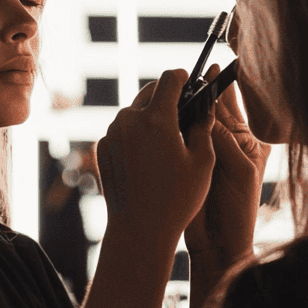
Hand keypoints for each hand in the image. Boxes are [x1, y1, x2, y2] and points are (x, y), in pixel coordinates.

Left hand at [96, 69, 215, 249]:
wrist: (139, 230)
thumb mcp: (202, 161)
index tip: (189, 81)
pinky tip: (148, 156)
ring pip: (133, 111)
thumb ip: (203, 126)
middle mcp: (129, 120)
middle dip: (166, 97)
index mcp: (156, 119)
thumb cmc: (177, 199)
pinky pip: (121, 130)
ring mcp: (112, 134)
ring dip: (149, 116)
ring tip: (166, 138)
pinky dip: (135, 134)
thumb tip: (205, 105)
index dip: (183, 77)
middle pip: (149, 92)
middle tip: (182, 113)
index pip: (169, 79)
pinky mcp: (102, 148)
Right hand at [184, 65, 270, 263]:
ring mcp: (204, 154)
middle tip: (188, 74)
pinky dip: (170, 128)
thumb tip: (208, 112)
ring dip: (183, 109)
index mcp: (248, 142)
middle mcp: (226, 144)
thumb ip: (225, 140)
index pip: (234, 107)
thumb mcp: (240, 170)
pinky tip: (161, 116)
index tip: (213, 66)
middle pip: (211, 110)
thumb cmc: (238, 210)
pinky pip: (177, 141)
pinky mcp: (184, 165)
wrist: (219, 244)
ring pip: (192, 124)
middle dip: (201, 92)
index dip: (224, 87)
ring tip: (173, 91)